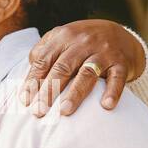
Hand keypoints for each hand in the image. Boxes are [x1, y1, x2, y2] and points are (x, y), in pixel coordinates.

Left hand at [20, 19, 145, 117]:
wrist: (122, 35)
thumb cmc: (82, 43)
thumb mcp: (62, 39)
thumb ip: (43, 53)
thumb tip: (27, 78)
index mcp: (64, 36)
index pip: (44, 60)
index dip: (33, 81)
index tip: (25, 101)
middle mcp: (83, 42)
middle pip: (62, 68)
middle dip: (49, 91)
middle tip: (39, 111)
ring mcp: (104, 52)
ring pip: (87, 73)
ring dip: (75, 94)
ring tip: (64, 112)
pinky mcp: (121, 62)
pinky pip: (117, 77)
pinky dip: (113, 91)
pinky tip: (106, 105)